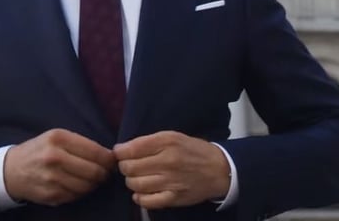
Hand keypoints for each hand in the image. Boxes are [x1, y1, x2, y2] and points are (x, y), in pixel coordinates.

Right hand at [3, 129, 116, 205]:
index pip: (95, 151)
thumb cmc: (38, 150)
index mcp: (58, 138)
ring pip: (87, 186)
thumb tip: (108, 155)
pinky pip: (76, 196)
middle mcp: (55, 157)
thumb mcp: (55, 137)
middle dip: (104, 173)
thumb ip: (79, 143)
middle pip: (94, 171)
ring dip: (93, 184)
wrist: (10, 170)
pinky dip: (80, 192)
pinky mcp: (51, 195)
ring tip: (90, 178)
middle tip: (105, 172)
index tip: (112, 161)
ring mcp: (52, 178)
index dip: (108, 159)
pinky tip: (76, 185)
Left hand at [113, 131, 230, 209]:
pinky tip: (142, 192)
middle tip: (129, 166)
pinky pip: (147, 201)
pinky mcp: (174, 198)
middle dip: (124, 167)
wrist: (219, 170)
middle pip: (130, 168)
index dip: (120, 152)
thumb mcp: (173, 136)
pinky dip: (139, 197)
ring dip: (131, 182)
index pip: (132, 149)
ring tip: (137, 178)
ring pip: (135, 185)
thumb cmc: (193, 150)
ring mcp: (171, 181)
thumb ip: (148, 141)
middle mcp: (168, 161)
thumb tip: (122, 149)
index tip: (119, 153)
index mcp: (167, 142)